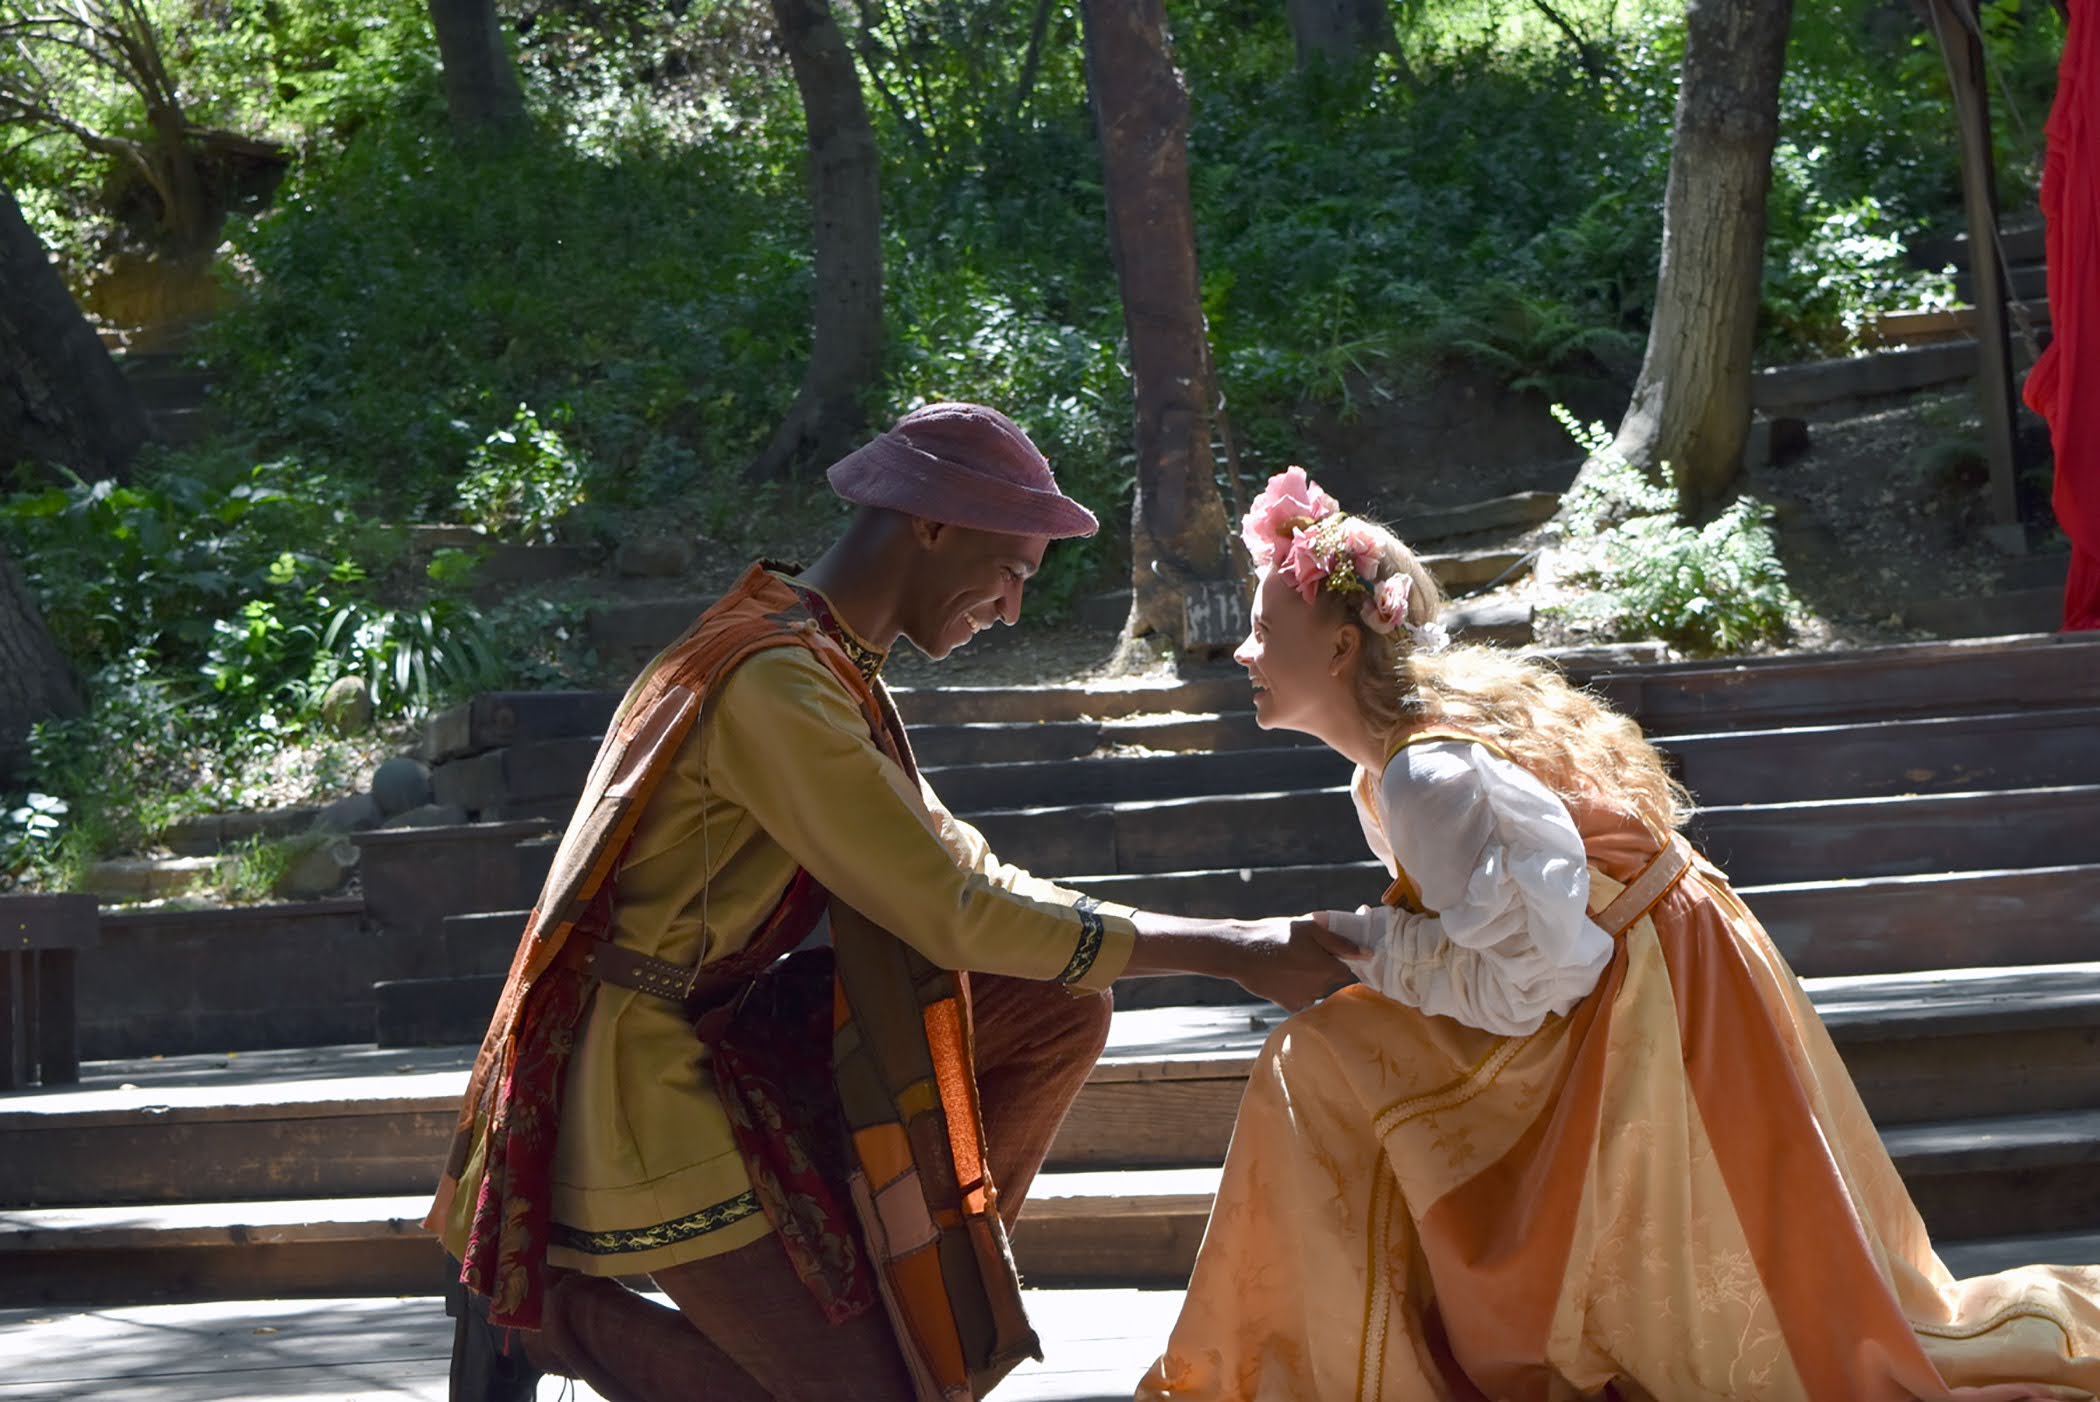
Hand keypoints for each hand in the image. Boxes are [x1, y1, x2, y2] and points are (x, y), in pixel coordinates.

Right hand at [1223, 915, 1355, 1011]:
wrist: (1241, 954)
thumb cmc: (1276, 936)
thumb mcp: (1310, 928)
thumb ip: (1341, 942)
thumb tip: (1367, 953)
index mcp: (1329, 968)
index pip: (1348, 969)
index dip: (1340, 959)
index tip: (1327, 951)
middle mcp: (1321, 987)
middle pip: (1330, 979)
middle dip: (1322, 967)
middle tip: (1303, 952)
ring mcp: (1305, 999)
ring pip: (1316, 988)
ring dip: (1309, 978)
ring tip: (1289, 963)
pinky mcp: (1289, 1005)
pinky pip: (1301, 998)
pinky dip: (1296, 989)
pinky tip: (1282, 975)